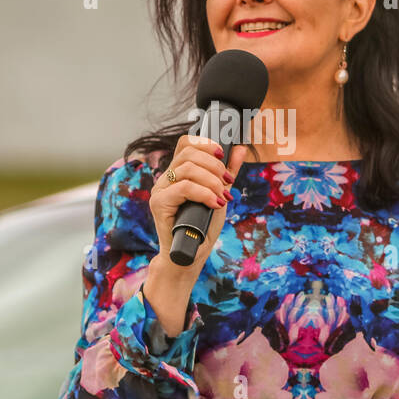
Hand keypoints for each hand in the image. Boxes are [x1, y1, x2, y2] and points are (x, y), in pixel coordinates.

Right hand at [148, 134, 246, 269]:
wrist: (191, 254)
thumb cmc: (202, 227)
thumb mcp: (220, 194)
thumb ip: (227, 173)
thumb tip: (239, 149)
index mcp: (178, 173)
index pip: (185, 143)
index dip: (205, 143)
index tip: (222, 155)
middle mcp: (166, 179)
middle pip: (188, 153)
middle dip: (214, 165)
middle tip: (226, 183)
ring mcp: (160, 190)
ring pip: (187, 169)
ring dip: (211, 181)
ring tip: (222, 197)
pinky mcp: (159, 203)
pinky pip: (183, 188)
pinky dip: (204, 193)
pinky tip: (214, 204)